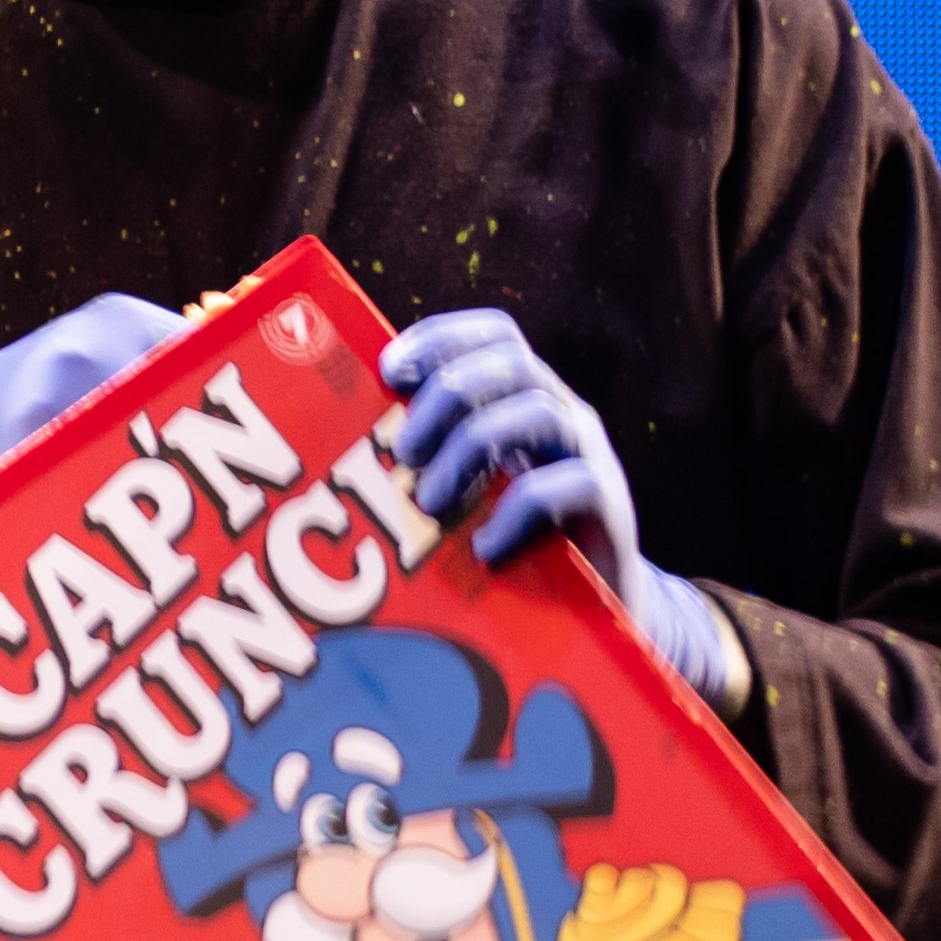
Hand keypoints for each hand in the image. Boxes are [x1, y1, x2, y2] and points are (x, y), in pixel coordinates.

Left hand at [381, 306, 743, 708]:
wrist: (597, 605)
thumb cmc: (512, 540)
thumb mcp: (469, 491)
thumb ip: (426, 464)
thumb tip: (331, 456)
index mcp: (523, 399)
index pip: (495, 335)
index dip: (441, 339)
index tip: (388, 370)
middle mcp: (561, 414)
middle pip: (510, 362)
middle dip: (445, 396)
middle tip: (403, 453)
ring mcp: (589, 456)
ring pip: (536, 413)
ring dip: (469, 451)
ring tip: (428, 502)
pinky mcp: (609, 506)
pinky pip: (569, 485)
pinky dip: (515, 513)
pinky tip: (483, 549)